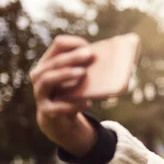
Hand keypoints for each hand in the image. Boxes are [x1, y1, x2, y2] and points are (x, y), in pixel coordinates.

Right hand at [30, 35, 96, 155]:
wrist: (60, 119)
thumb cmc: (74, 93)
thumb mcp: (82, 80)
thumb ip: (94, 69)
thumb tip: (123, 62)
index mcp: (51, 61)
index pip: (59, 44)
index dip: (74, 43)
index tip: (89, 46)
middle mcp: (40, 74)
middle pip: (54, 62)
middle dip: (72, 57)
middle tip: (90, 54)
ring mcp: (40, 93)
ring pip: (47, 80)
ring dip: (64, 74)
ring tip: (83, 73)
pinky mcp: (46, 111)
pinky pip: (57, 107)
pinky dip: (72, 105)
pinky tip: (87, 103)